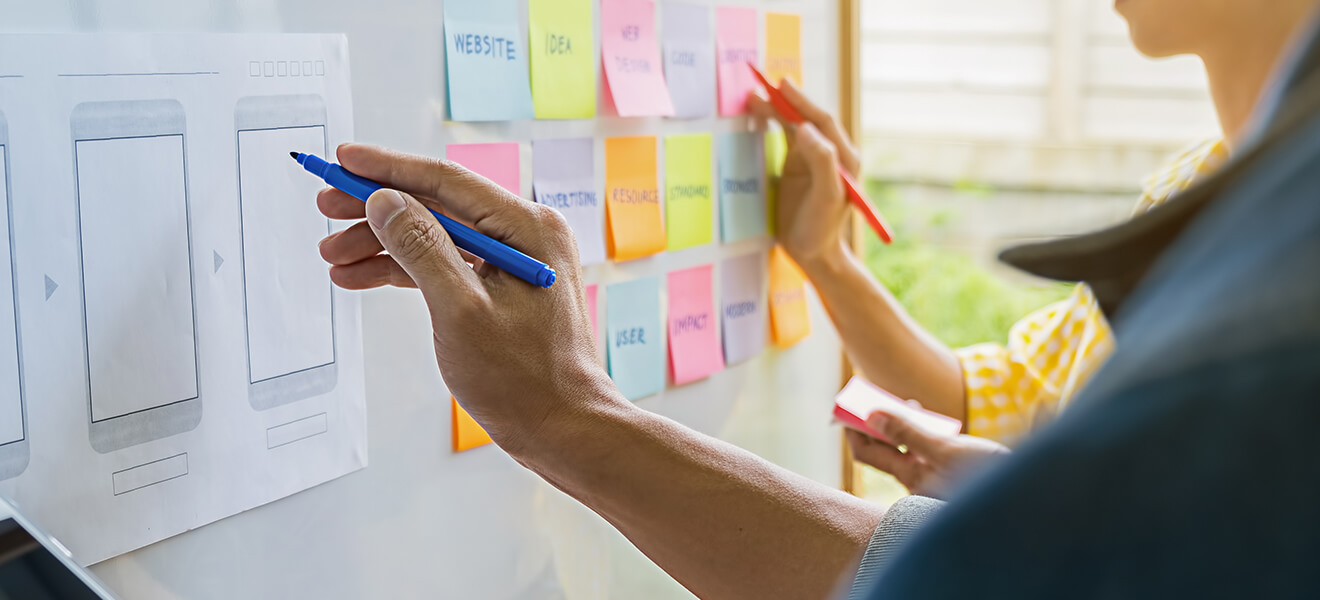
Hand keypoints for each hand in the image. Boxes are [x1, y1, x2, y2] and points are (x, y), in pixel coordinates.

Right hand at [315, 143, 619, 455]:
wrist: (564, 430)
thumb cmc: (525, 380)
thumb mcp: (460, 310)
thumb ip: (420, 248)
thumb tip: (386, 201)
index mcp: (528, 228)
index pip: (447, 182)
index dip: (389, 169)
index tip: (344, 161)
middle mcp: (526, 236)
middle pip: (438, 205)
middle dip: (378, 209)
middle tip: (326, 208)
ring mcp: (516, 263)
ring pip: (437, 236)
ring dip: (384, 244)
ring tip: (333, 256)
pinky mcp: (503, 290)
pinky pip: (447, 265)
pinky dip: (405, 271)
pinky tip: (362, 276)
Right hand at [748, 78, 861, 268]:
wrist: (813, 253)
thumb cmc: (822, 228)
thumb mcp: (827, 196)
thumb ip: (821, 160)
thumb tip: (805, 129)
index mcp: (844, 157)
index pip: (822, 121)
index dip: (802, 102)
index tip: (782, 86)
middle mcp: (830, 153)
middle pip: (807, 119)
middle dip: (786, 102)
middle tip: (762, 86)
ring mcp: (813, 159)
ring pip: (794, 126)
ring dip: (776, 111)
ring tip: (754, 98)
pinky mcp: (798, 167)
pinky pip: (786, 138)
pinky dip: (772, 125)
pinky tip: (759, 117)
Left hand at [847, 403, 1009, 499]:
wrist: (1024, 502)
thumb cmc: (987, 476)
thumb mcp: (946, 450)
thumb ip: (908, 432)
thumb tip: (872, 415)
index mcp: (911, 477)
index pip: (867, 453)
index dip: (852, 429)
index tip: (843, 407)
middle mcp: (919, 482)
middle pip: (886, 450)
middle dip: (877, 424)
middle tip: (872, 397)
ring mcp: (936, 481)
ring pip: (907, 450)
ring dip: (902, 427)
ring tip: (906, 404)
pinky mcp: (954, 477)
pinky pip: (927, 453)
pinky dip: (924, 435)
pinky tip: (935, 423)